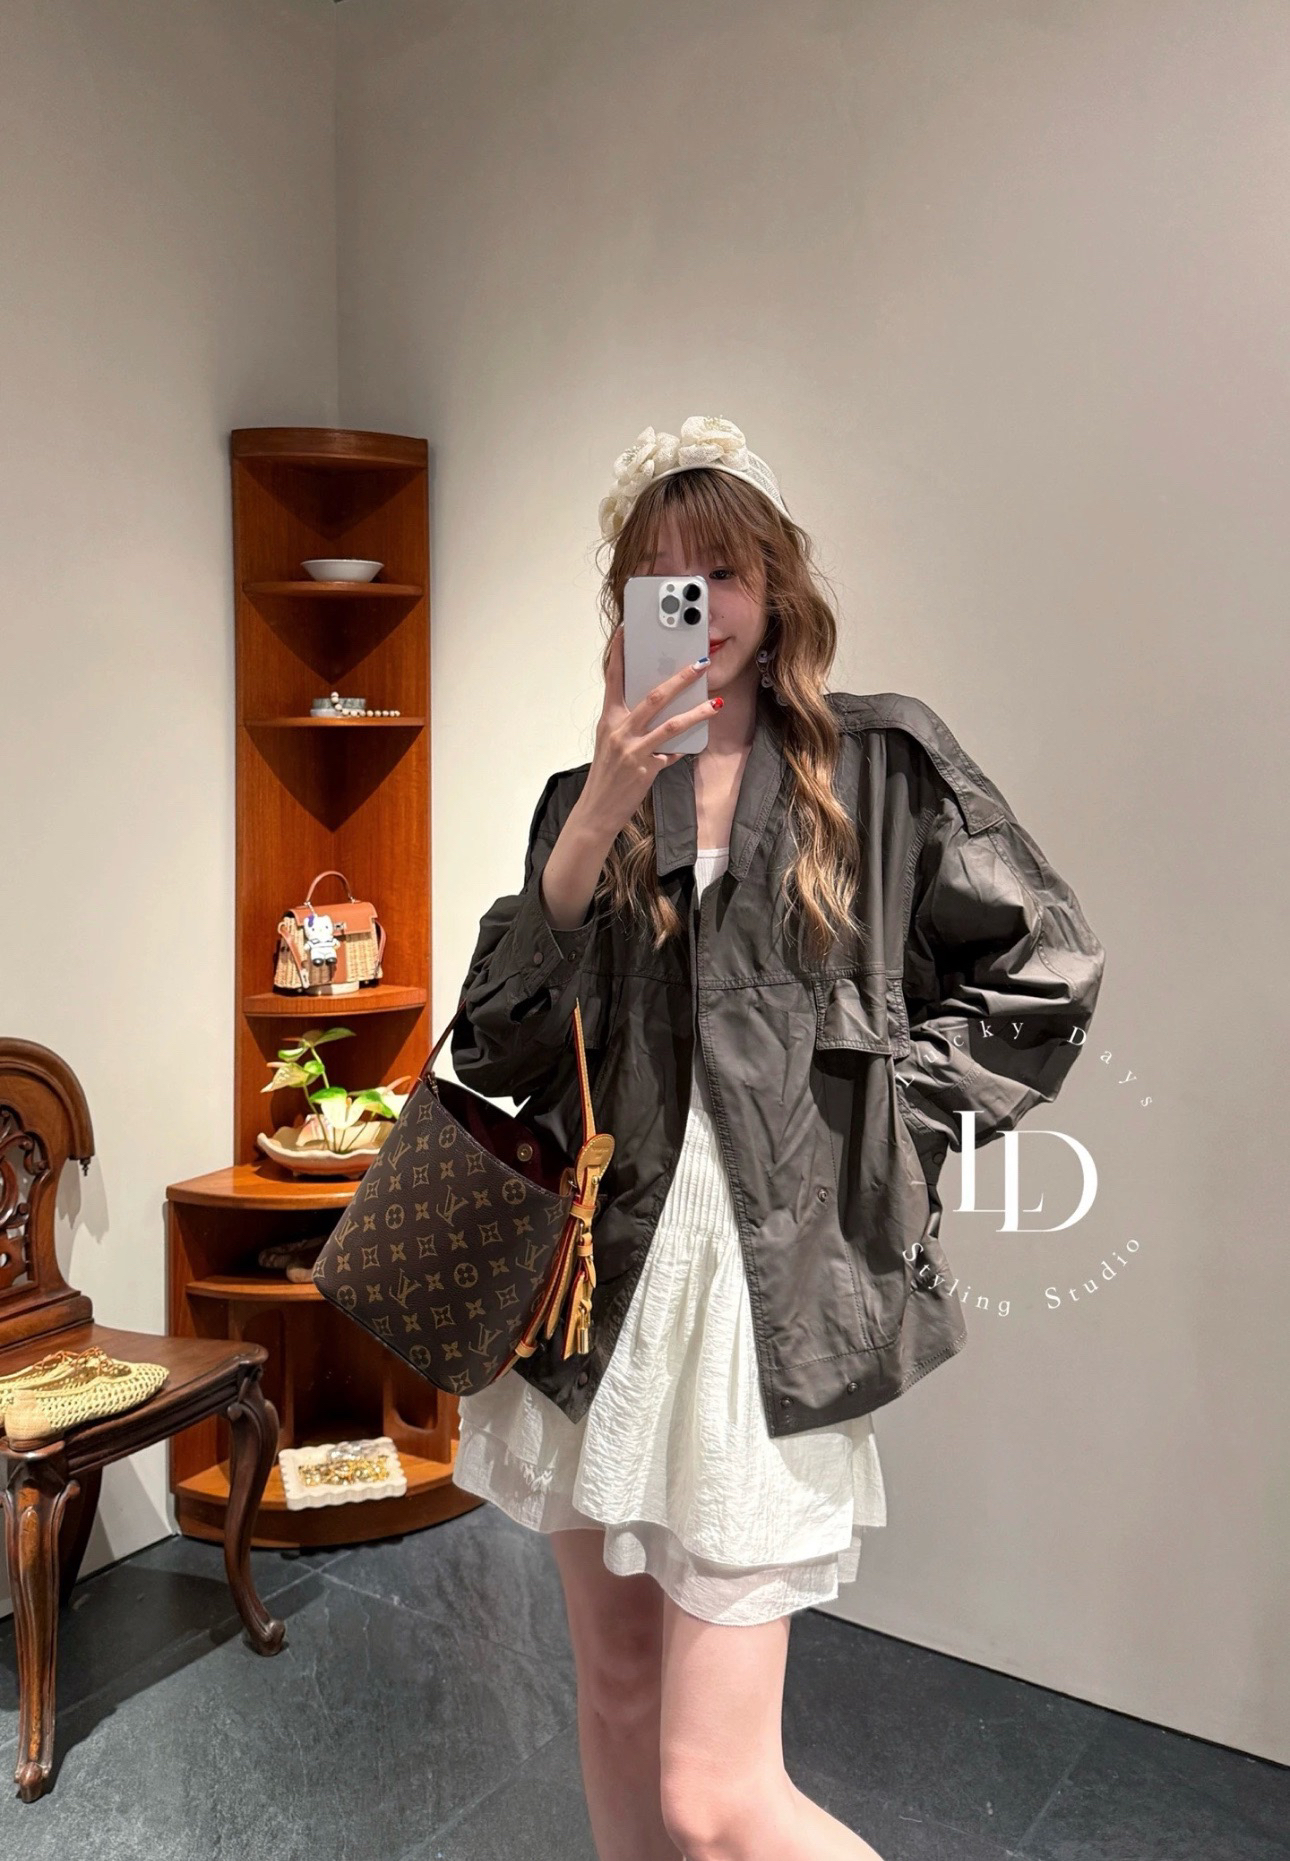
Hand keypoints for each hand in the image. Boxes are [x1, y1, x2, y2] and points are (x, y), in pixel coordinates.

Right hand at [576, 625, 717, 842]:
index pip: (613, 678)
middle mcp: (619, 730)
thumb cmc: (607, 775)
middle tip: (701, 664)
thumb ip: (632, 725)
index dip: (619, 652)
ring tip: (716, 702)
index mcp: (608, 719)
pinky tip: (699, 737)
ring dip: (697, 711)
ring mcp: (632, 749)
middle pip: (654, 696)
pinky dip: (685, 746)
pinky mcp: (645, 767)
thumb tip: (661, 711)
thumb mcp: (612, 744)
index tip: (627, 630)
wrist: (598, 810)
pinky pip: (673, 751)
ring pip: (671, 724)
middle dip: (681, 678)